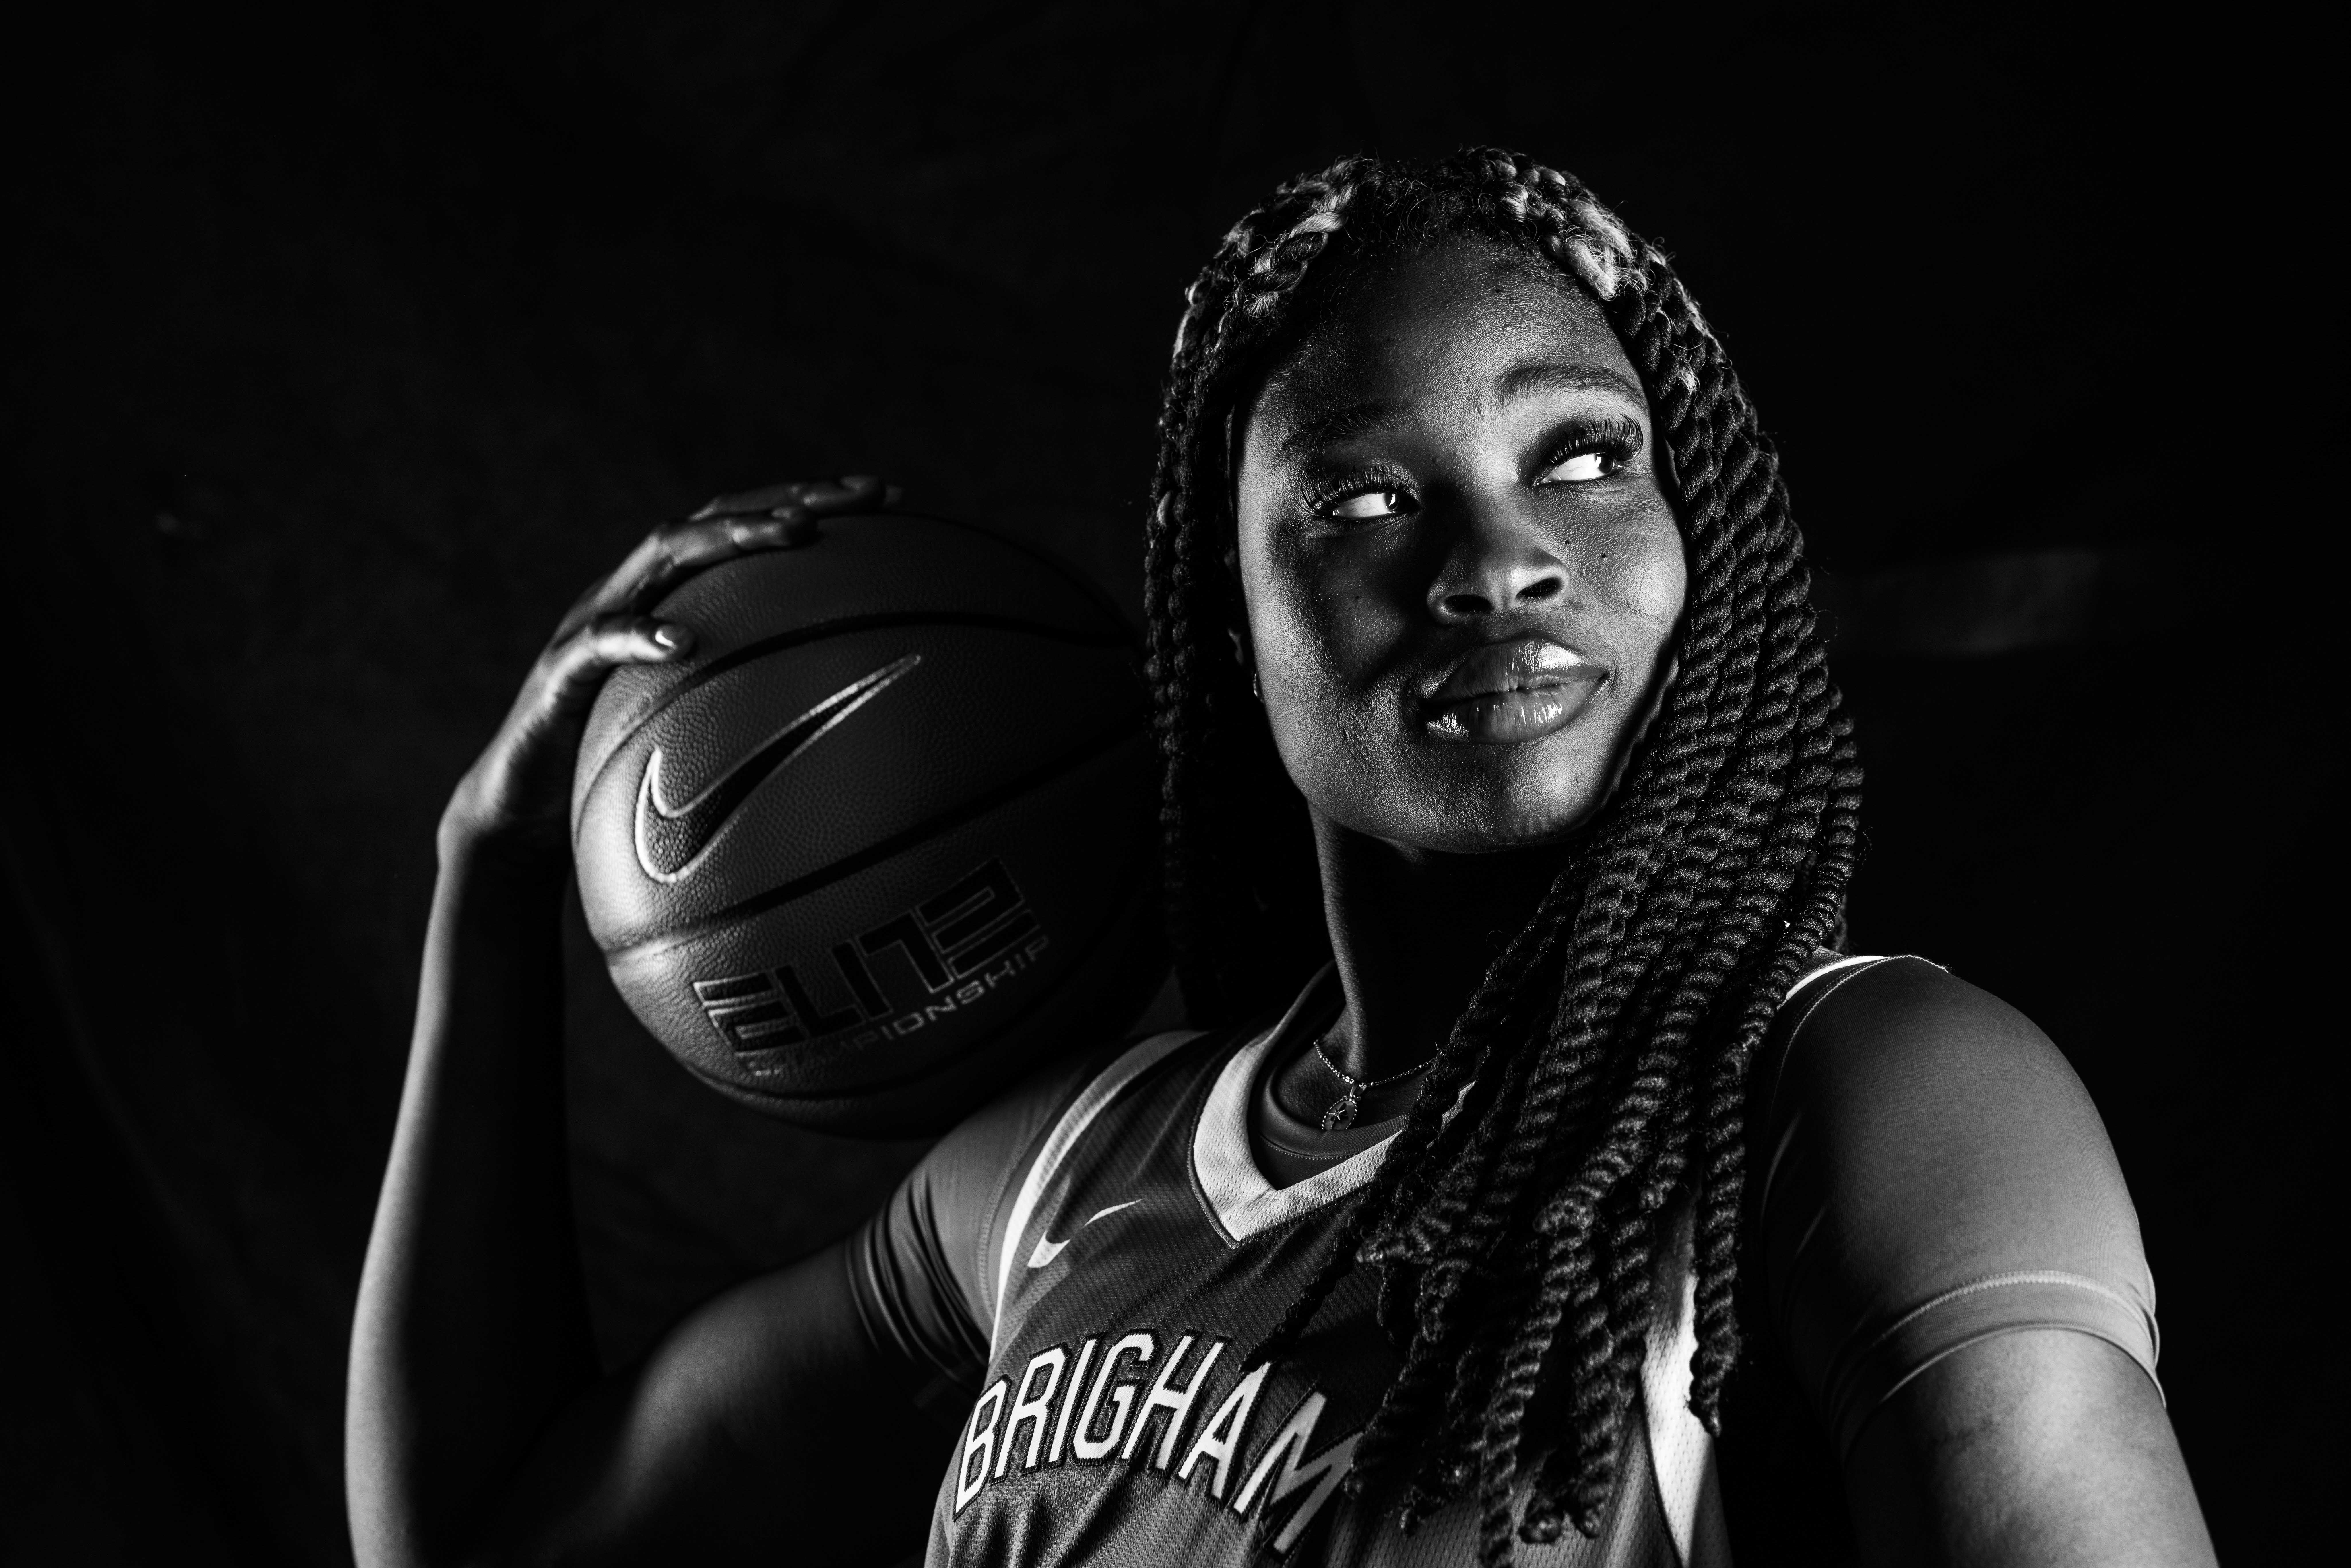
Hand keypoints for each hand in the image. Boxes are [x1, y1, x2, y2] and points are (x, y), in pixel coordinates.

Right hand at [440, 475, 897, 862]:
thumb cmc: (625, 764)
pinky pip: (600, 644)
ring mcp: (595, 622)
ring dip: (727, 537)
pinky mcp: (560, 670)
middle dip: (788, 499)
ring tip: (789, 534)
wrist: (528, 807)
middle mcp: (637, 591)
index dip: (816, 503)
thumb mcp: (710, 720)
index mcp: (675, 596)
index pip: (749, 526)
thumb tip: (861, 712)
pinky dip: (639, 635)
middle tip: (859, 497)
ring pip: (661, 555)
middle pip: (715, 518)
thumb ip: (766, 696)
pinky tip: (679, 642)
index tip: (892, 497)